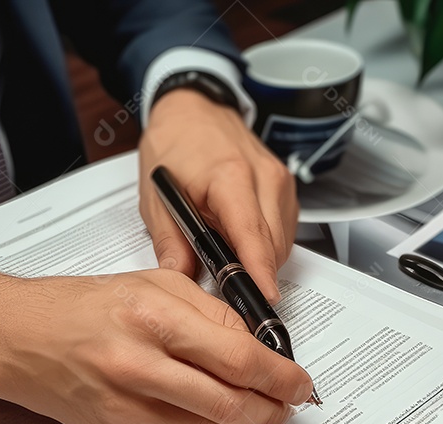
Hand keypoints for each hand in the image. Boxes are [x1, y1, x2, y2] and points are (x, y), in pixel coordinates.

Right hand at [0, 267, 313, 423]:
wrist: (17, 338)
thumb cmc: (80, 307)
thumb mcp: (153, 282)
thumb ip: (211, 313)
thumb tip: (259, 344)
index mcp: (153, 317)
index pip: (239, 356)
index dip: (281, 375)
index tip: (299, 380)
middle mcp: (140, 364)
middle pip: (231, 403)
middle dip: (273, 408)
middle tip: (290, 403)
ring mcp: (128, 405)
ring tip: (265, 413)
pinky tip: (225, 421)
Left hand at [138, 89, 297, 302]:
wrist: (192, 108)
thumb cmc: (175, 144)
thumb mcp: (156, 196)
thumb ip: (170, 241)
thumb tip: (181, 276)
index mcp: (230, 176)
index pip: (252, 235)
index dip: (259, 271)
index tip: (263, 297)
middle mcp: (263, 176)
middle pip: (272, 245)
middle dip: (254, 273)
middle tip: (228, 288)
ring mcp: (279, 180)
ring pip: (283, 241)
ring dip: (261, 259)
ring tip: (229, 255)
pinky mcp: (285, 185)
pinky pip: (285, 229)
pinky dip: (266, 243)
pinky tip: (241, 239)